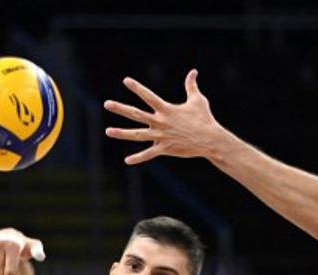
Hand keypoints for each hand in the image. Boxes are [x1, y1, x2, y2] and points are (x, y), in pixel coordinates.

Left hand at [104, 69, 224, 164]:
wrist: (210, 140)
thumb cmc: (204, 119)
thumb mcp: (198, 100)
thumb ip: (191, 86)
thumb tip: (193, 71)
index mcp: (167, 109)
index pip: (148, 96)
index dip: (137, 88)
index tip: (126, 81)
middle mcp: (161, 122)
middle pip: (136, 114)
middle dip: (121, 108)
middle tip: (107, 103)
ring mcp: (161, 136)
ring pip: (137, 135)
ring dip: (122, 133)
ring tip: (107, 131)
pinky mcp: (165, 148)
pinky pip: (149, 153)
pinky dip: (138, 158)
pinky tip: (127, 160)